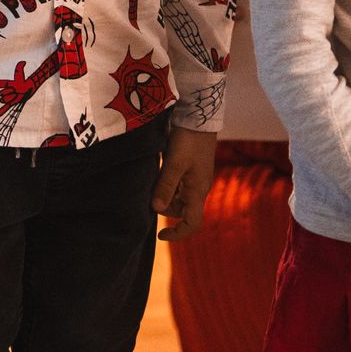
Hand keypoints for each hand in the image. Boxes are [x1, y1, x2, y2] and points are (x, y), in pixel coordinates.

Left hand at [152, 127, 216, 241]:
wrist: (199, 116)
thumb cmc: (188, 140)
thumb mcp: (174, 164)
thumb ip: (165, 187)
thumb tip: (156, 209)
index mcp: (198, 191)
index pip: (192, 223)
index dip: (178, 233)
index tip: (160, 235)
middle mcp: (199, 188)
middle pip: (180, 209)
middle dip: (164, 206)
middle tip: (151, 189)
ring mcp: (195, 178)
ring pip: (177, 196)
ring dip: (164, 192)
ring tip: (155, 175)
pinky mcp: (191, 168)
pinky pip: (177, 184)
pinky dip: (167, 182)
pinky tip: (159, 170)